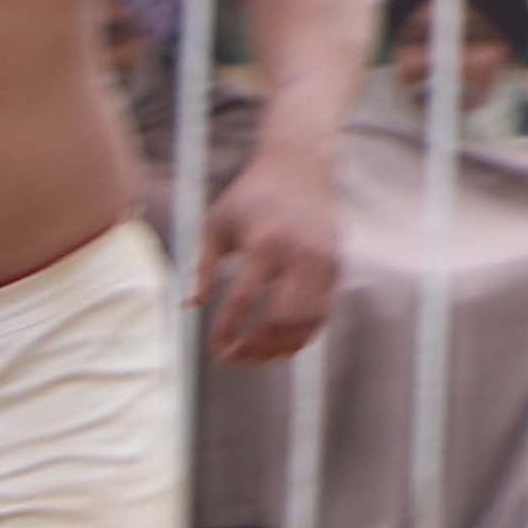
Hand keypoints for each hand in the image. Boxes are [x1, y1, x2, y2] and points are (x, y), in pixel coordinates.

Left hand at [194, 146, 343, 365]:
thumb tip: (192, 307)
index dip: (227, 332)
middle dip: (254, 348)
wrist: (300, 167)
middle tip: (233, 360)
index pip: (242, 302)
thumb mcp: (217, 225)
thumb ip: (204, 267)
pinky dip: (302, 336)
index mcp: (263, 245)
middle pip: (278, 320)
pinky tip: (281, 347)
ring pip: (305, 323)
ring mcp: (322, 263)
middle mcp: (298, 256)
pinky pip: (322, 314)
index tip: (215, 349)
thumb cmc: (249, 197)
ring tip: (256, 359)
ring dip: (280, 349)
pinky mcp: (336, 267)